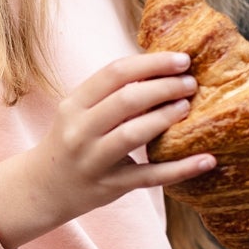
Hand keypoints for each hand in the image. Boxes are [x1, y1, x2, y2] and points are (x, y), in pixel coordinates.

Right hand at [0, 51, 214, 248]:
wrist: (42, 188)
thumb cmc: (70, 142)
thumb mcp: (79, 112)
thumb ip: (111, 93)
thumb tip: (162, 69)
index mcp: (73, 105)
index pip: (114, 73)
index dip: (152, 63)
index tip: (182, 59)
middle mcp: (80, 131)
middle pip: (126, 100)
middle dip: (164, 87)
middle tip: (191, 83)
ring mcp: (93, 161)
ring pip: (134, 134)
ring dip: (167, 117)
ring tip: (188, 107)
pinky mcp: (110, 187)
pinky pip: (150, 177)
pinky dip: (181, 168)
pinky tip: (207, 159)